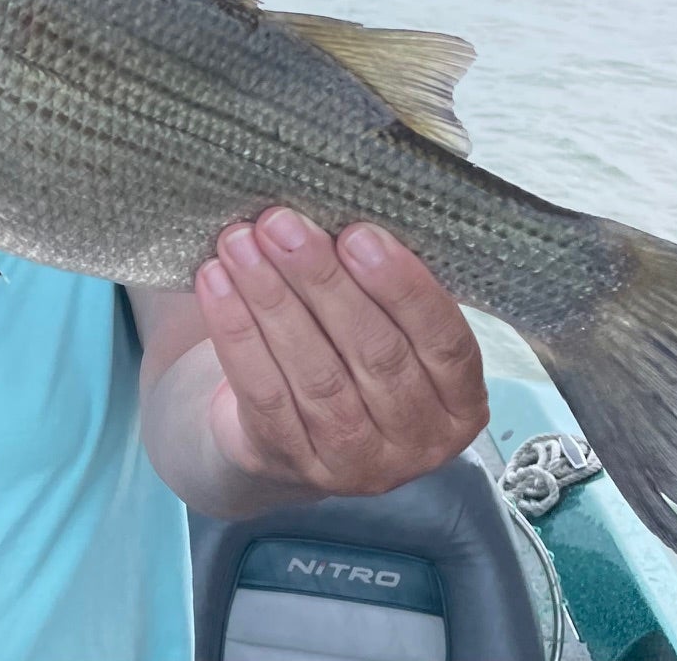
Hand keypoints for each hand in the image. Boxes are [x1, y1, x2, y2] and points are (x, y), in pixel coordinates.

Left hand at [194, 207, 488, 499]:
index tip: (358, 234)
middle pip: (374, 353)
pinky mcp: (291, 462)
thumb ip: (380, 283)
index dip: (402, 286)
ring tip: (239, 244)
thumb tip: (338, 213)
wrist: (289, 428)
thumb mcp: (388, 326)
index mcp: (459, 402)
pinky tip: (217, 284)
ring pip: (314, 373)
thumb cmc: (349, 351)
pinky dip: (236, 333)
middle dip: (322, 280)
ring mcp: (355, 464)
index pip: (444, 342)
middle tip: (281, 224)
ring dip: (271, 299)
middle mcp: (416, 441)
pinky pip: (263, 393)